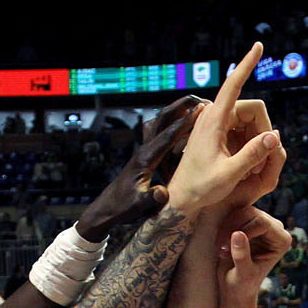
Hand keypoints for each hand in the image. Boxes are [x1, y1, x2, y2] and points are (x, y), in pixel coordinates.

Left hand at [79, 98, 202, 239]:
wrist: (108, 208)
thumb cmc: (123, 208)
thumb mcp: (138, 206)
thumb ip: (151, 199)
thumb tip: (162, 192)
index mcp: (145, 159)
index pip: (167, 136)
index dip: (184, 123)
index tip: (200, 111)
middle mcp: (144, 150)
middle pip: (161, 120)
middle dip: (180, 107)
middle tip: (199, 99)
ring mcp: (143, 151)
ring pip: (159, 123)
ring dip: (175, 112)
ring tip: (193, 105)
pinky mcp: (144, 155)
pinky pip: (159, 134)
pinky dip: (171, 124)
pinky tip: (183, 125)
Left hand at [165, 45, 280, 214]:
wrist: (182, 198)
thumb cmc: (200, 188)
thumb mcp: (230, 175)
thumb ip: (253, 155)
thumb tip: (275, 136)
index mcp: (214, 120)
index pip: (234, 84)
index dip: (247, 64)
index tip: (258, 46)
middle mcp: (213, 116)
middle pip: (252, 109)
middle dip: (263, 131)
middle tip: (261, 161)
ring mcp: (215, 124)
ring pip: (249, 121)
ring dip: (257, 141)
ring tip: (249, 168)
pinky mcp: (216, 133)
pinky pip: (242, 131)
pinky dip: (249, 145)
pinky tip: (244, 165)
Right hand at [217, 208, 290, 294]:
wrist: (235, 286)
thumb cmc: (243, 285)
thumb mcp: (243, 274)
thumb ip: (242, 256)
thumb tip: (237, 234)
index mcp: (281, 240)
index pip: (263, 223)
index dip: (244, 231)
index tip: (228, 248)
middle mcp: (275, 228)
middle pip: (252, 213)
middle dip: (233, 228)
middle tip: (221, 248)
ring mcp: (262, 222)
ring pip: (241, 211)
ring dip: (227, 228)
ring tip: (221, 248)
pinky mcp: (248, 221)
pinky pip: (234, 213)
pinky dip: (224, 226)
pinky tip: (220, 244)